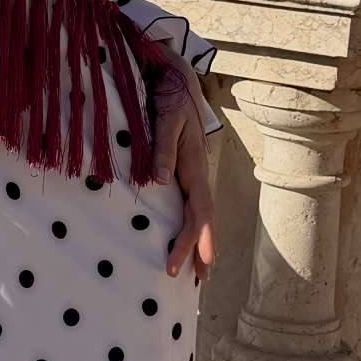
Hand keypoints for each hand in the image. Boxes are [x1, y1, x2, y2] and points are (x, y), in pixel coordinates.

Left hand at [144, 49, 217, 284]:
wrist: (175, 77)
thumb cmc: (170, 96)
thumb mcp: (166, 119)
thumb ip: (162, 150)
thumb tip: (158, 183)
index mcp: (193, 167)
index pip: (199, 212)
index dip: (197, 240)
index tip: (192, 264)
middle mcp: (194, 174)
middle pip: (201, 220)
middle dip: (199, 251)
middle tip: (194, 283)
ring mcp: (189, 174)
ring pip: (197, 215)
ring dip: (198, 243)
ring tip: (196, 272)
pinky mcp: (180, 171)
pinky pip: (186, 205)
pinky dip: (188, 226)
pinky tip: (181, 238)